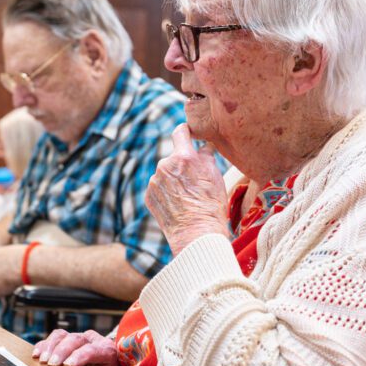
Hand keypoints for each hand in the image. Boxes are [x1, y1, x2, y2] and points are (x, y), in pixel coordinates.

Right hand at [31, 329, 120, 365]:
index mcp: (107, 350)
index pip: (93, 350)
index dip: (80, 356)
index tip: (68, 365)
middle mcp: (92, 340)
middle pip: (76, 339)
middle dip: (62, 351)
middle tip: (52, 364)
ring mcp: (77, 337)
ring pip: (62, 335)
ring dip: (50, 347)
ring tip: (42, 360)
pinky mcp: (65, 339)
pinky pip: (52, 338)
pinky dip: (43, 345)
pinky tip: (36, 355)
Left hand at [146, 124, 228, 255]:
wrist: (196, 234)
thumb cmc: (211, 205)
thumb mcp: (216, 176)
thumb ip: (206, 156)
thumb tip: (204, 146)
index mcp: (183, 157)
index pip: (180, 132)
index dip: (186, 131)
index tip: (188, 132)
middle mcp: (165, 165)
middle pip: (174, 158)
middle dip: (182, 165)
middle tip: (195, 182)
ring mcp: (154, 181)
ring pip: (165, 174)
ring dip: (173, 180)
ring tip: (187, 198)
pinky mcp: (148, 195)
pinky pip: (158, 188)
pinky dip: (166, 193)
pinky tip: (177, 205)